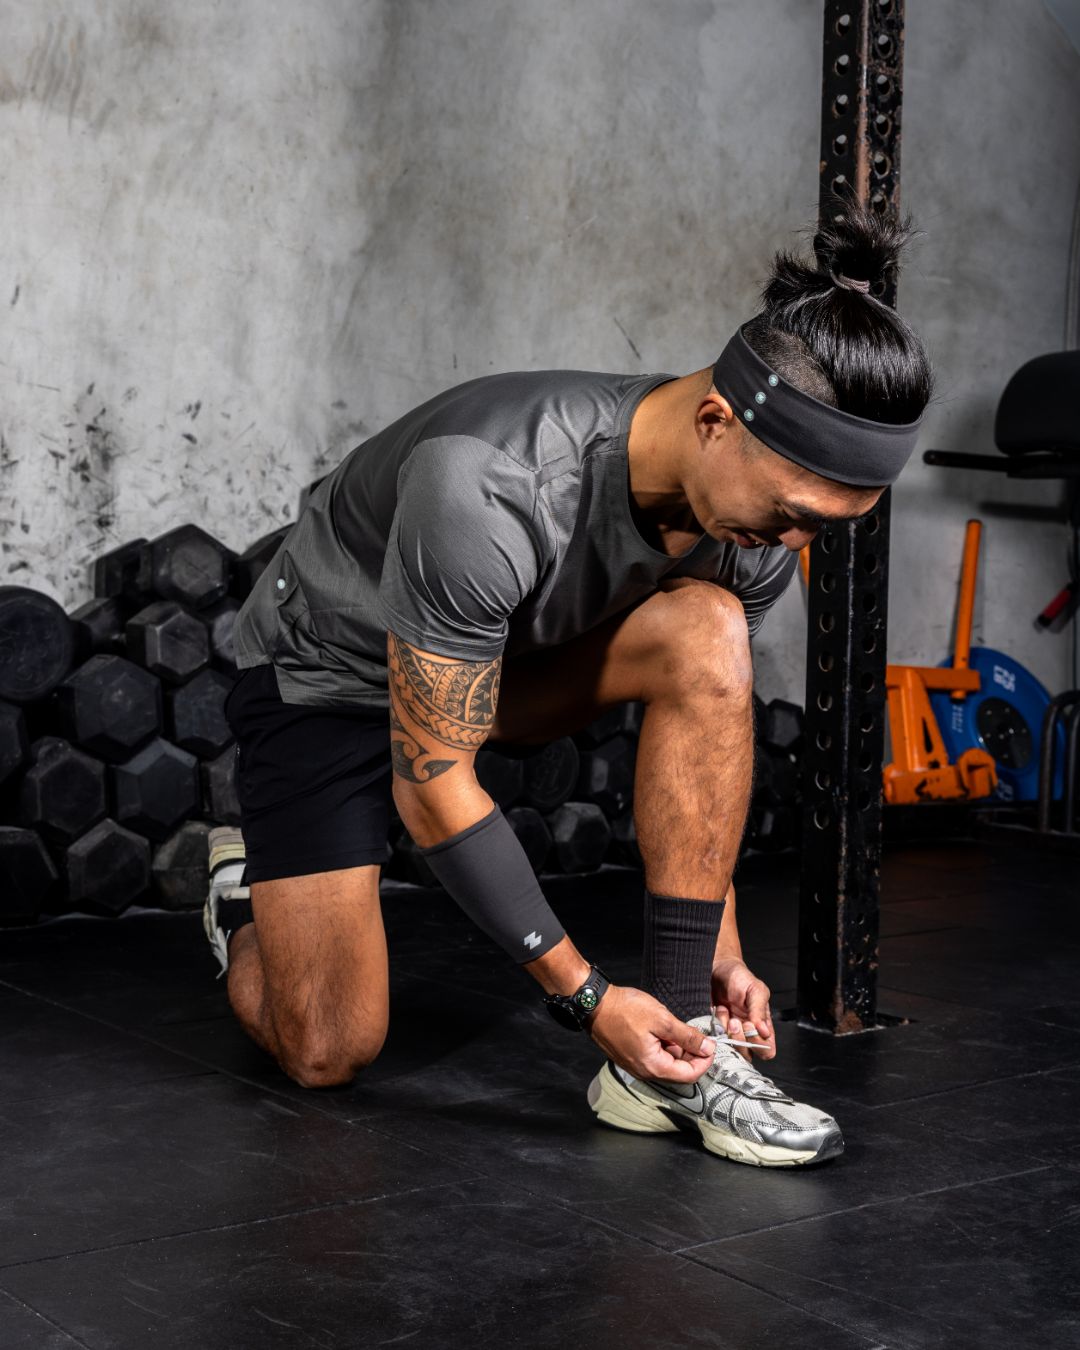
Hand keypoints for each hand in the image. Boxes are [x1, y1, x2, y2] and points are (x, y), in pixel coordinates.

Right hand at [586, 985, 715, 1082]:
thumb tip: (708, 1048)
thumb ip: (687, 1036)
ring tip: (678, 1028)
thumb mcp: (662, 1019)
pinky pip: (655, 1058)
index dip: (705, 1060)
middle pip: (679, 1071)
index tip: (712, 1044)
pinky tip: (664, 1030)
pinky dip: (665, 1047)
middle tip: (698, 1034)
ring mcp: (636, 1065)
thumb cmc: (625, 1010)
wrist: (594, 1004)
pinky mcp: (630, 1057)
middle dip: (692, 1054)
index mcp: (654, 1067)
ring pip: (667, 1063)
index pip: (690, 1075)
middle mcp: (645, 1072)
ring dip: (678, 1049)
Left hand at [711, 957, 775, 1061]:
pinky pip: (716, 1038)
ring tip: (726, 1012)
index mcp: (763, 1024)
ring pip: (732, 1049)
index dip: (757, 1041)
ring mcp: (732, 1032)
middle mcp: (748, 1032)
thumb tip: (764, 1031)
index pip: (767, 1049)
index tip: (749, 1024)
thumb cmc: (739, 977)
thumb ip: (760, 1010)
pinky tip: (719, 1011)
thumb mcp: (755, 989)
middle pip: (749, 1053)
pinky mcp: (717, 1029)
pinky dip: (716, 1026)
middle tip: (734, 1021)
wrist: (717, 968)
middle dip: (739, 1039)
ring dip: (726, 1033)